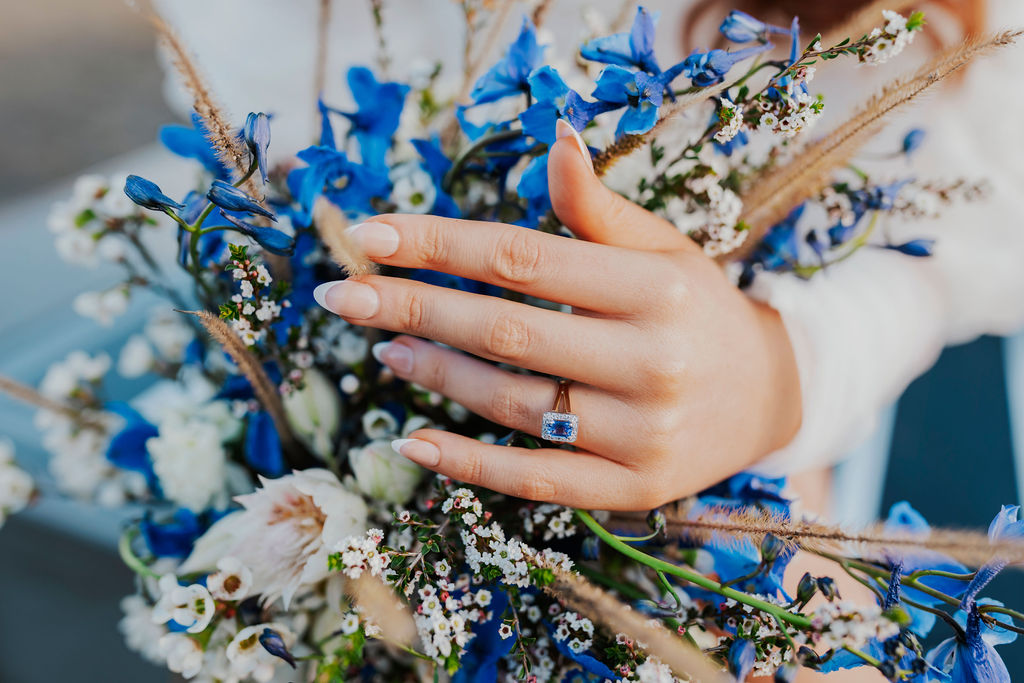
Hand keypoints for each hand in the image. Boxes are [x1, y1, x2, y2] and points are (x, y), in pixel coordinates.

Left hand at [315, 120, 800, 510]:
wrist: (770, 396)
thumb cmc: (699, 308)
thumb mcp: (662, 248)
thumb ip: (599, 207)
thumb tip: (555, 138)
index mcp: (656, 289)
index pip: (523, 259)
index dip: (439, 246)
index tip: (369, 237)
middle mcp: (652, 360)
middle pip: (506, 331)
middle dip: (412, 308)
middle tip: (344, 296)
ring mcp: (642, 432)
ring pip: (513, 404)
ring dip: (435, 376)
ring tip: (386, 349)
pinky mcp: (632, 486)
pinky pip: (536, 479)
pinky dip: (469, 465)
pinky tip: (413, 442)